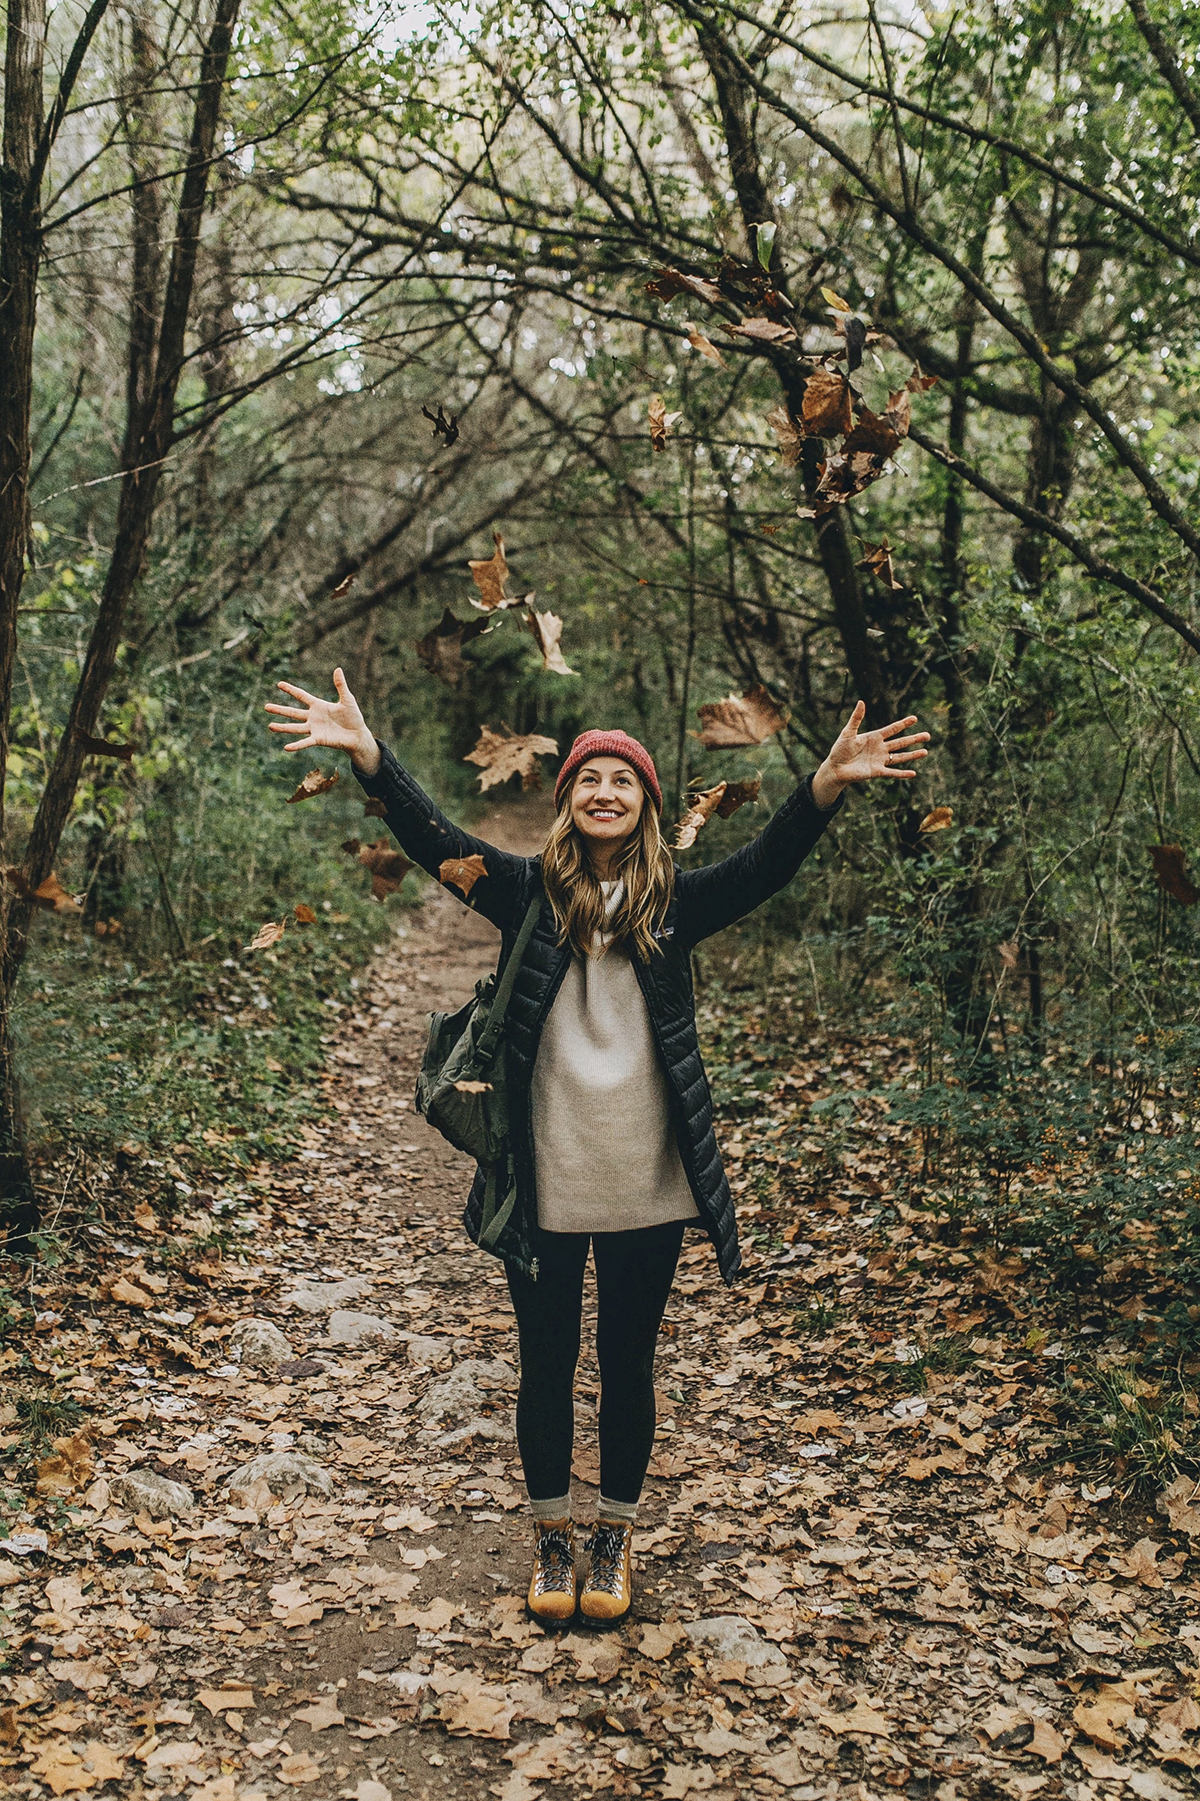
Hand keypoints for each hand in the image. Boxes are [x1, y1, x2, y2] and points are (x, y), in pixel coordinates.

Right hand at [265, 667, 379, 774]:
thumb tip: (338, 669)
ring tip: (270, 726)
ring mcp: (314, 729)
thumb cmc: (353, 717)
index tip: (279, 684)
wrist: (358, 735)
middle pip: (293, 712)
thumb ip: (340, 686)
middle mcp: (313, 717)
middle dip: (279, 709)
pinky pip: (305, 742)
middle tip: (266, 706)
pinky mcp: (318, 739)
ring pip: (295, 727)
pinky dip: (296, 745)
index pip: (301, 696)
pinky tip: (286, 747)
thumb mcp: (347, 699)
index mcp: (318, 705)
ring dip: (282, 727)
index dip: (291, 690)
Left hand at [812, 701, 928, 807]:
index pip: (892, 729)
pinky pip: (892, 772)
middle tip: (928, 735)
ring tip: (925, 751)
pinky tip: (913, 773)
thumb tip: (861, 702)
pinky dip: (902, 774)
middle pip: (901, 742)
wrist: (835, 768)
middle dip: (914, 739)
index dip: (903, 724)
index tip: (914, 719)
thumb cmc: (840, 749)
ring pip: (900, 757)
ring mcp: (880, 760)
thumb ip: (856, 719)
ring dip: (913, 755)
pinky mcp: (877, 772)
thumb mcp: (848, 732)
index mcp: (874, 737)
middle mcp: (880, 748)